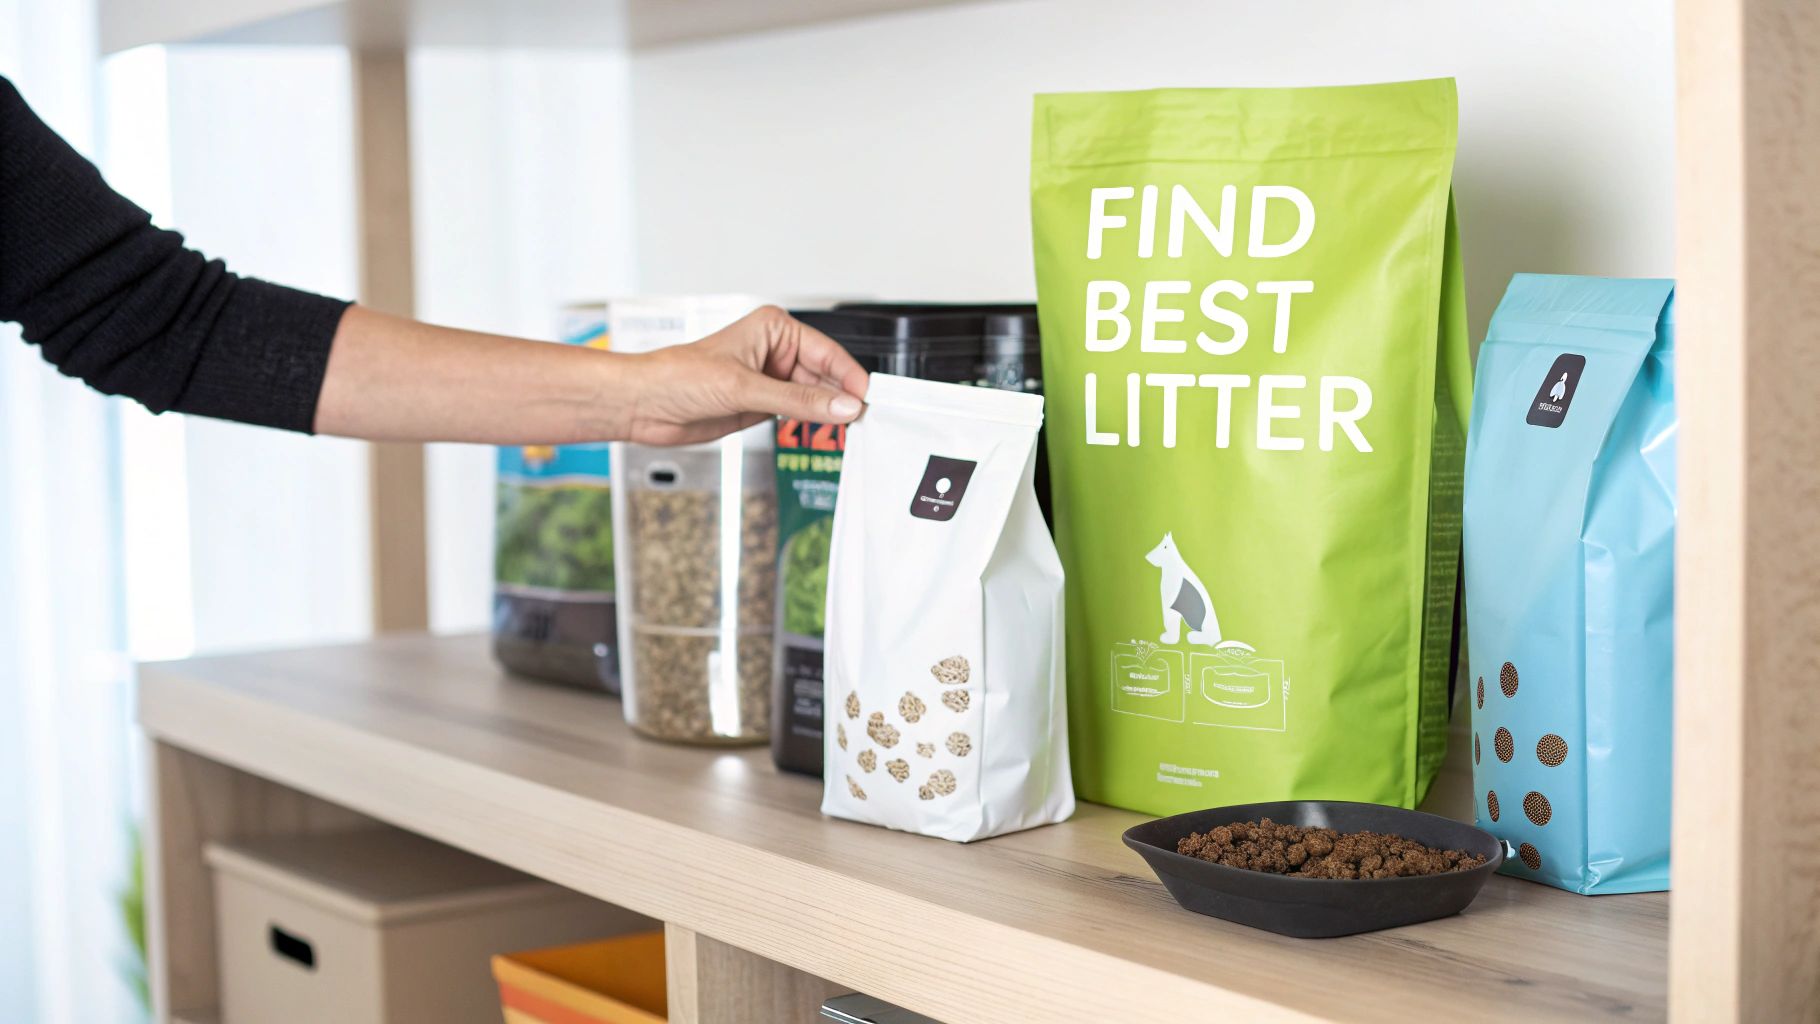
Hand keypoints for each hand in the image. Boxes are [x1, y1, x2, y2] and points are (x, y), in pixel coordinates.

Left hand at [622, 306, 868, 444]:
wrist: (644, 404)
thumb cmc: (678, 376)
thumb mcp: (744, 388)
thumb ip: (797, 399)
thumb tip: (842, 405)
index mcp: (774, 329)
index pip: (827, 352)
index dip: (849, 377)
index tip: (868, 400)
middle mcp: (776, 351)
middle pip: (826, 375)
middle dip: (843, 397)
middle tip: (865, 420)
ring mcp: (771, 379)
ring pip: (816, 396)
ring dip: (830, 413)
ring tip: (850, 429)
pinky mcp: (763, 404)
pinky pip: (799, 413)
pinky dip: (814, 423)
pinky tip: (828, 432)